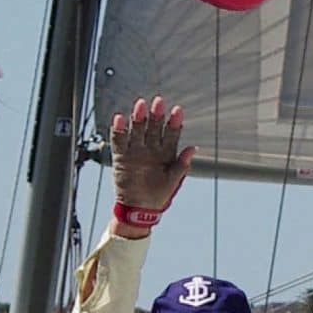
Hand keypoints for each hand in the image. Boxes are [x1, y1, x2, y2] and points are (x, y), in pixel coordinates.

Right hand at [108, 96, 192, 217]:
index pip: (171, 133)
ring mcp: (136, 151)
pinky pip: (119, 141)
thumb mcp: (173, 180)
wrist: (138, 209)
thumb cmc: (159, 196)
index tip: (177, 111)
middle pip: (154, 127)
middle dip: (156, 115)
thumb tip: (194, 148)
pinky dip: (119, 130)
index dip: (174, 122)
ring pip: (137, 130)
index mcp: (166, 152)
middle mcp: (151, 148)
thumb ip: (182, 164)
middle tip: (158, 102)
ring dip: (138, 117)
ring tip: (140, 105)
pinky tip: (119, 118)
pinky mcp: (121, 156)